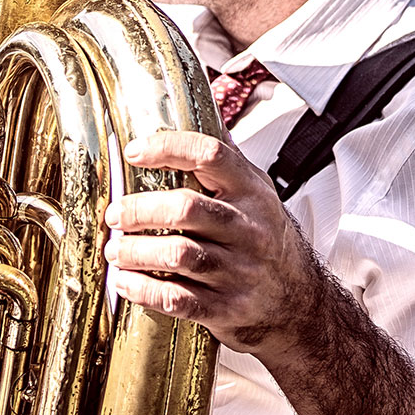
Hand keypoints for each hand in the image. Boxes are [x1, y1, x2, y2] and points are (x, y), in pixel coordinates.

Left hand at [103, 130, 327, 362]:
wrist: (299, 301)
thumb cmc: (269, 239)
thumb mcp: (257, 191)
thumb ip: (226, 157)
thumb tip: (199, 107)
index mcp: (252, 192)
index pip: (210, 155)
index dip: (168, 148)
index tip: (134, 151)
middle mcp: (248, 229)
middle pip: (185, 209)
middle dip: (140, 210)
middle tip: (116, 214)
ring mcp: (239, 270)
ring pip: (178, 255)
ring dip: (135, 252)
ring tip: (115, 249)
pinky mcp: (227, 307)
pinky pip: (178, 299)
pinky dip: (144, 290)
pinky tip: (126, 282)